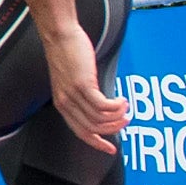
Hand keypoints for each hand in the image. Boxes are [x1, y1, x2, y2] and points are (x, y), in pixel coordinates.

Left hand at [42, 26, 128, 153]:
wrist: (60, 36)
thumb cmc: (68, 54)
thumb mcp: (72, 80)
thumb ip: (83, 95)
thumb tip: (101, 107)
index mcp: (63, 104)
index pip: (80, 132)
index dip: (96, 142)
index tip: (110, 149)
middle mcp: (66, 103)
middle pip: (92, 129)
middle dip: (112, 129)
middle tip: (125, 121)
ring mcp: (74, 94)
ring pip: (100, 119)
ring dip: (117, 116)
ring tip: (125, 108)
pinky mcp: (83, 85)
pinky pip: (103, 106)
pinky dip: (116, 106)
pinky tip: (122, 100)